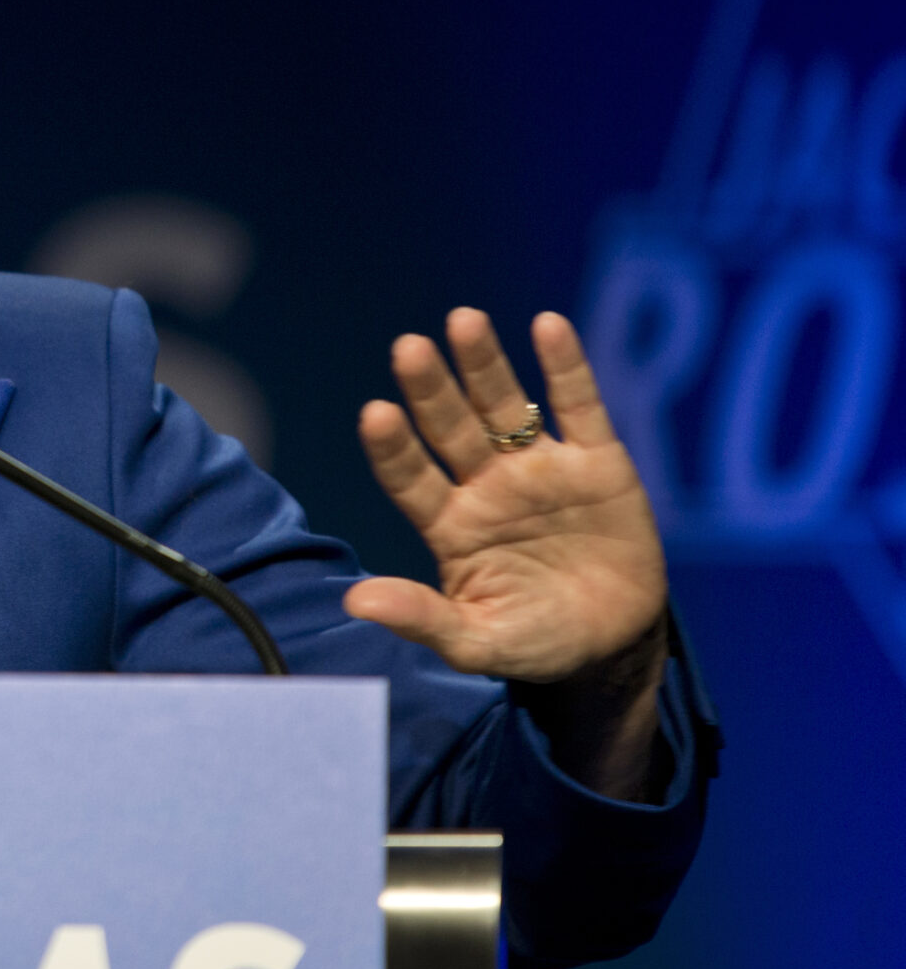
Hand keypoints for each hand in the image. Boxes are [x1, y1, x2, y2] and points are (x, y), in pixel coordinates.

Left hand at [346, 309, 669, 794]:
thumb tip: (354, 601)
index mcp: (450, 524)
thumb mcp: (479, 642)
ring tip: (464, 320)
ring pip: (505, 406)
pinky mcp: (598, 463)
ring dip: (485, 364)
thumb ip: (423, 619)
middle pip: (451, 428)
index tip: (376, 414)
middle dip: (431, 389)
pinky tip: (548, 326)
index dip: (394, 448)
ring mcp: (539, 469)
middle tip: (408, 348)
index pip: (410, 477)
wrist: (614, 647)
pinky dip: (566, 367)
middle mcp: (486, 486)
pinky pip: (579, 407)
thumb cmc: (535, 641)